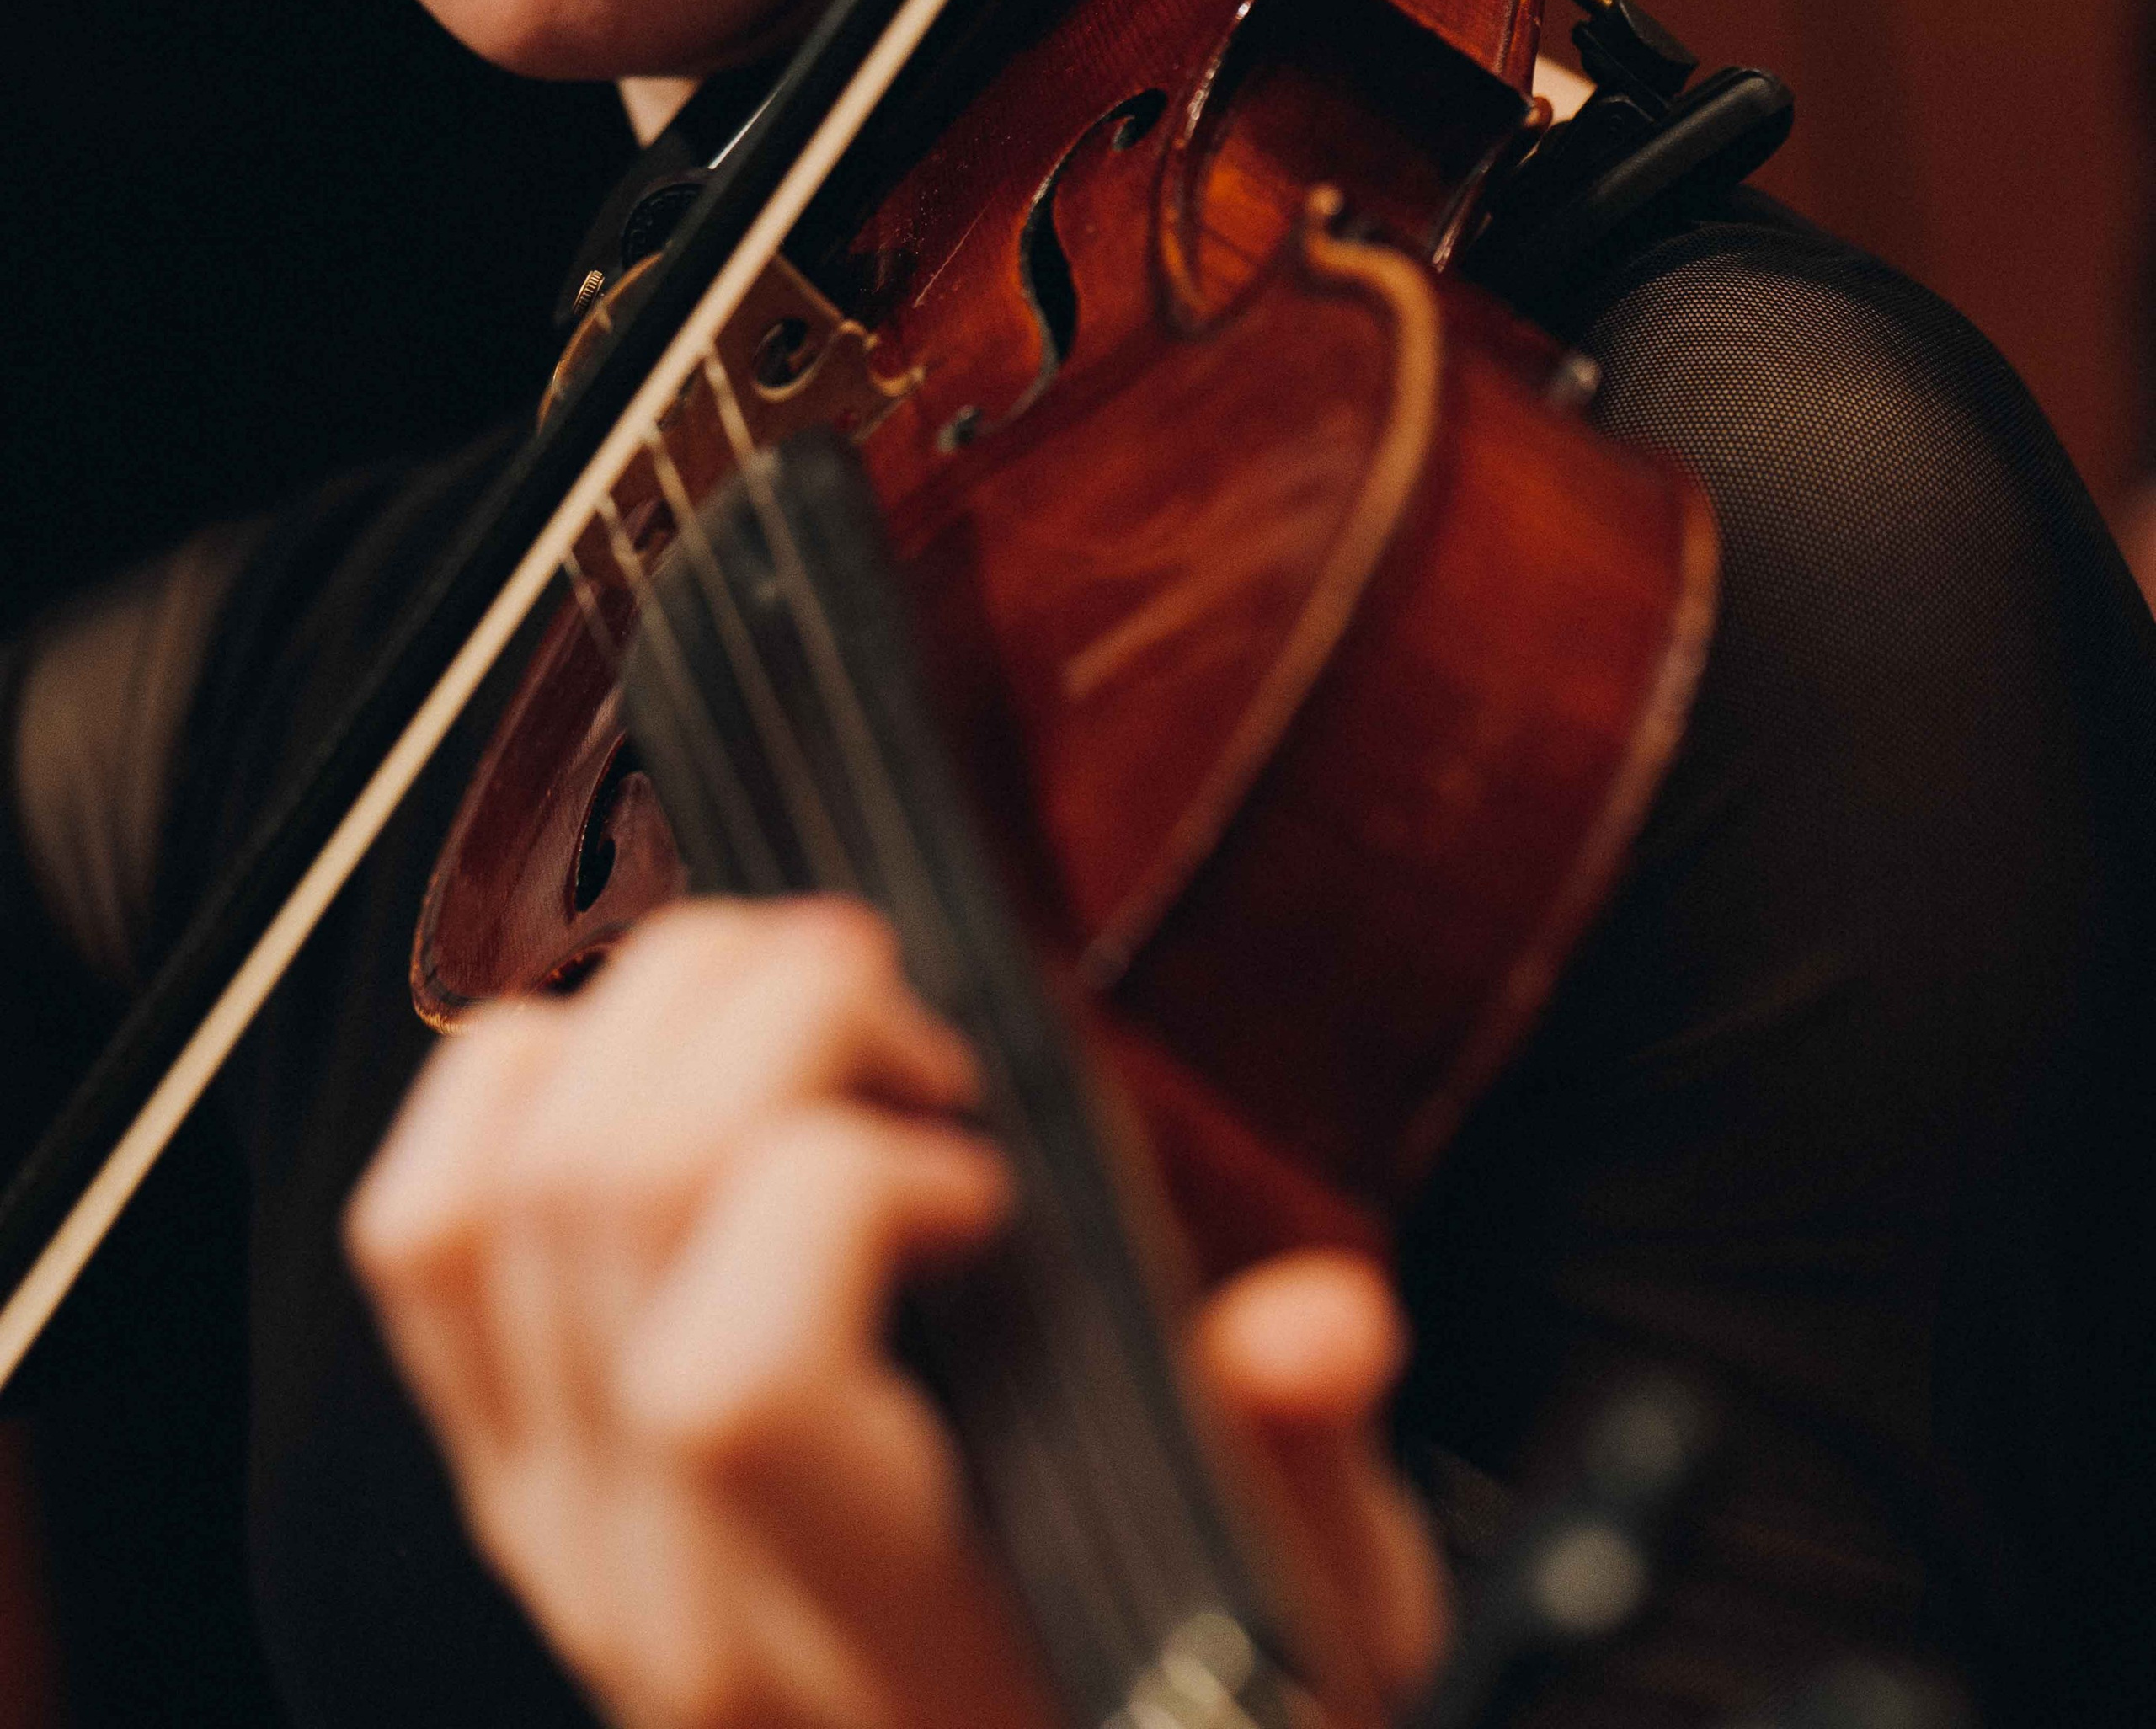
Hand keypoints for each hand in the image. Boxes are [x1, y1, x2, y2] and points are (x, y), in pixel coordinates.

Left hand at [346, 898, 1446, 1728]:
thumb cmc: (1162, 1698)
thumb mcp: (1308, 1621)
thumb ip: (1300, 1468)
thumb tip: (1318, 1328)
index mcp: (865, 1631)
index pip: (727, 1383)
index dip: (841, 1195)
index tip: (985, 1173)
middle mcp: (665, 1587)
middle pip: (603, 1207)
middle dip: (764, 1013)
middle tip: (909, 1016)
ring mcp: (556, 1528)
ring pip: (495, 1189)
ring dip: (656, 1018)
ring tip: (812, 1012)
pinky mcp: (511, 1469)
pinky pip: (421, 1231)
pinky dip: (526, 1083)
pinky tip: (679, 1068)